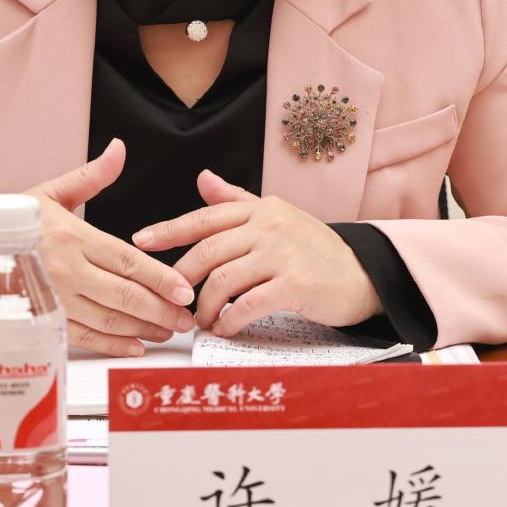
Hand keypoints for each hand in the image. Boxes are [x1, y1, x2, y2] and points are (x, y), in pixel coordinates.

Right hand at [0, 139, 195, 355]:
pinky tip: (135, 346)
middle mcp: (66, 272)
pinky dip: (114, 345)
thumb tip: (118, 150)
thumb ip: (90, 177)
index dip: (160, 278)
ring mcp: (56, 301)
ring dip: (144, 329)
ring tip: (168, 332)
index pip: (127, 260)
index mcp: (73, 237)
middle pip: (125, 295)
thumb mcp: (50, 193)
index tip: (184, 289)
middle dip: (162, 310)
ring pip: (110, 320)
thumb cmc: (12, 225)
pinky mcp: (45, 322)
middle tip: (187, 319)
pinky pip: (86, 338)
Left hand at [132, 171, 381, 335]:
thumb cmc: (318, 250)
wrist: (365, 276)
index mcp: (262, 209)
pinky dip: (229, 320)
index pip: (205, 217)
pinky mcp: (294, 285)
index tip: (141, 240)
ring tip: (203, 320)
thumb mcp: (279, 216)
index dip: (169, 229)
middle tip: (173, 298)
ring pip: (222, 280)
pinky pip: (247, 305)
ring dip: (205, 306)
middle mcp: (269, 226)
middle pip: (207, 251)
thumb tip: (203, 178)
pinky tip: (226, 327)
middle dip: (182, 278)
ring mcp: (282, 254)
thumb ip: (238, 201)